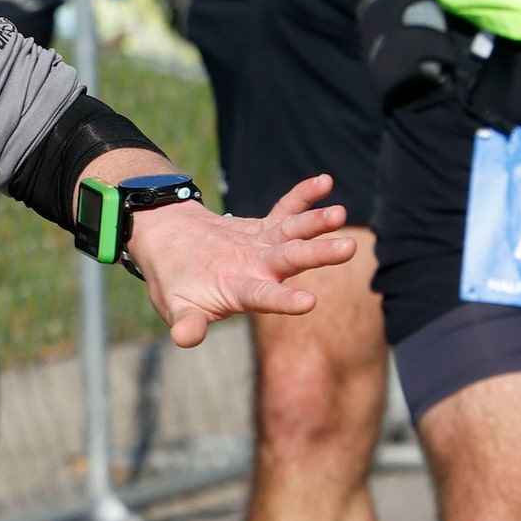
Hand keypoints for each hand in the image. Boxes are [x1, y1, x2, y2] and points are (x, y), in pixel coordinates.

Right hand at [125, 175, 355, 346]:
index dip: (284, 300)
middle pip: (292, 260)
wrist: (171, 248)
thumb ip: (186, 322)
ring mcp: (264, 247)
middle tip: (349, 247)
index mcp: (240, 292)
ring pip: (294, 233)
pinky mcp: (263, 227)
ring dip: (317, 222)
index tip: (309, 302)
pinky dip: (303, 195)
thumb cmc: (173, 283)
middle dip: (320, 254)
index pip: (265, 297)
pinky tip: (325, 182)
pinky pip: (285, 208)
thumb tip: (186, 338)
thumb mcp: (174, 306)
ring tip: (340, 212)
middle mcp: (260, 269)